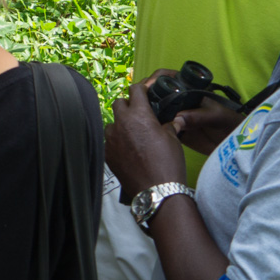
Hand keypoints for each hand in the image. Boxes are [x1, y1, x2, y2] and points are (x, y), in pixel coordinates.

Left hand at [105, 82, 188, 200]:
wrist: (157, 191)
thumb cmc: (168, 163)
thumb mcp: (173, 140)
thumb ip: (169, 125)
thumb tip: (172, 121)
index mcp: (139, 114)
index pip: (135, 90)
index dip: (141, 89)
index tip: (145, 92)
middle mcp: (121, 123)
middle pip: (119, 103)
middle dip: (128, 106)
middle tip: (139, 116)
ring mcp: (111, 139)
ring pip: (112, 123)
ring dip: (120, 125)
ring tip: (133, 136)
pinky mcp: (107, 154)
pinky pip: (109, 141)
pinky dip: (117, 142)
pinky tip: (128, 151)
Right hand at [133, 70, 243, 155]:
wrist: (235, 144)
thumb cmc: (229, 123)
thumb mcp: (215, 116)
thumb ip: (198, 116)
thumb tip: (177, 119)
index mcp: (189, 90)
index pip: (167, 77)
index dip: (155, 78)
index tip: (146, 87)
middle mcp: (180, 100)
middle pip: (157, 92)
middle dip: (145, 94)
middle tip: (136, 102)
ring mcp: (176, 114)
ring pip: (156, 108)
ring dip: (146, 110)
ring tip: (136, 116)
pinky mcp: (176, 129)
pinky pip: (160, 125)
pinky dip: (151, 126)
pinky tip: (144, 129)